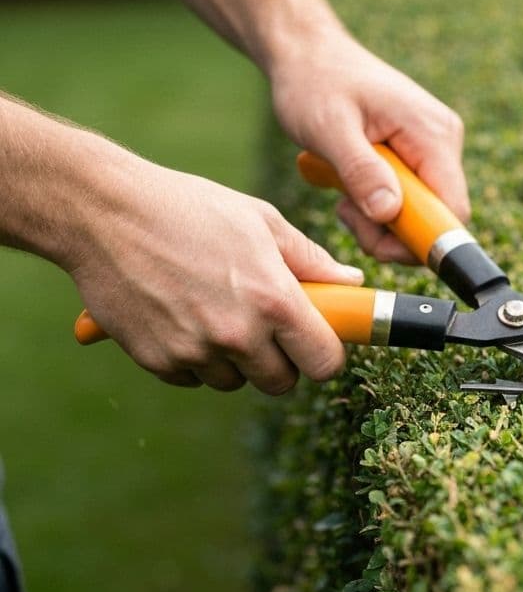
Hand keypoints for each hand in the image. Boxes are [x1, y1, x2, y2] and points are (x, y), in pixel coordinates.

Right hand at [69, 152, 362, 393]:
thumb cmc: (189, 209)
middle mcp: (238, 334)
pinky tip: (184, 315)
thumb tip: (351, 282)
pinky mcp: (158, 361)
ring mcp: (195, 352)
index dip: (325, 353)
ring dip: (236, 359)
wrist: (104, 213)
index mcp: (274, 299)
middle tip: (267, 326)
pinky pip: (193, 378)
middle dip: (281, 359)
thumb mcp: (262, 222)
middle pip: (282, 382)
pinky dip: (195, 358)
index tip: (317, 341)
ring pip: (236, 382)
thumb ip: (311, 259)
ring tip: (217, 310)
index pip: (324, 362)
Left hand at [269, 27, 468, 263]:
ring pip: (420, 214)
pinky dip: (378, 206)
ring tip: (343, 196)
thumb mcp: (329, 128)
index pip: (452, 210)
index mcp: (433, 134)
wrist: (309, 54)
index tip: (376, 239)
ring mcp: (433, 149)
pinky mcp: (418, 156)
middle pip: (437, 217)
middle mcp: (443, 142)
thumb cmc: (315, 82)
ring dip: (379, 220)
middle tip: (346, 213)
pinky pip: (408, 200)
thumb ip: (361, 170)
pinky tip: (351, 186)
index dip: (421, 238)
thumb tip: (389, 212)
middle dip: (391, 231)